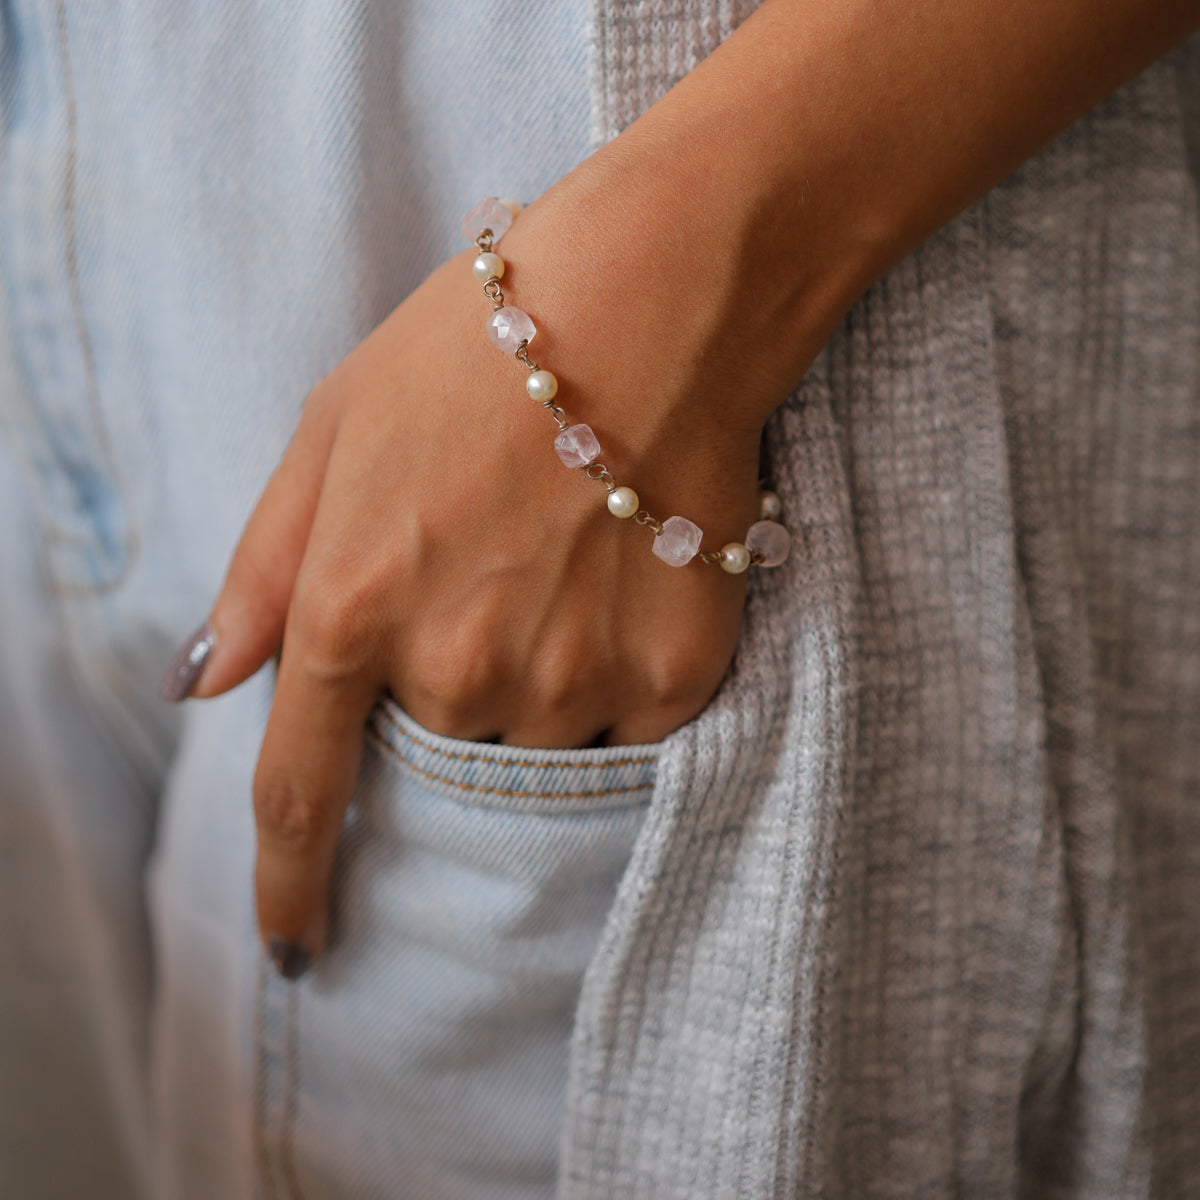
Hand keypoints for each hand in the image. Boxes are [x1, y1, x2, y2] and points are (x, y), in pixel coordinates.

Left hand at [182, 182, 769, 973]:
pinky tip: (620, 592)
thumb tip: (206, 683)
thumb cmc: (477, 349)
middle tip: (490, 595)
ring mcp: (570, 680)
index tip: (299, 944)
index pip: (300, 795)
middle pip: (436, 755)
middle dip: (447, 701)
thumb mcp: (333, 429)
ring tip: (563, 572)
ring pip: (536, 747)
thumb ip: (262, 570)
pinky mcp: (668, 678)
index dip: (292, 885)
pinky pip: (623, 734)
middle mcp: (456, 668)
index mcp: (353, 607)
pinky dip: (610, 683)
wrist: (656, 301)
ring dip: (535, 686)